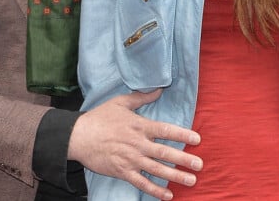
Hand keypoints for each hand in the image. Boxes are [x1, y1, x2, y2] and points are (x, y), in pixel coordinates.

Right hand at [68, 90, 202, 199]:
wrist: (79, 137)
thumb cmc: (100, 117)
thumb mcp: (121, 102)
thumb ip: (142, 97)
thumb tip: (160, 89)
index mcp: (140, 126)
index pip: (166, 130)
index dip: (182, 135)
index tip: (197, 139)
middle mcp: (139, 144)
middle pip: (165, 153)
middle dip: (184, 160)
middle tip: (199, 165)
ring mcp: (131, 160)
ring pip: (157, 170)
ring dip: (175, 176)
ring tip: (191, 181)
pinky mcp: (123, 172)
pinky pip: (142, 183)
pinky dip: (155, 190)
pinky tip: (167, 195)